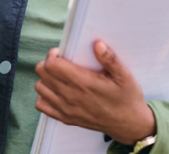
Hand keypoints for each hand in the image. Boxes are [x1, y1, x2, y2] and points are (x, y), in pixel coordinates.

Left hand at [34, 41, 155, 145]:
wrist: (129, 125)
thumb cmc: (126, 98)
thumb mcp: (124, 76)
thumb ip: (110, 59)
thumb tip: (98, 44)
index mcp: (84, 83)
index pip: (52, 65)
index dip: (54, 55)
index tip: (64, 53)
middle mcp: (71, 97)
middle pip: (42, 73)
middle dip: (49, 63)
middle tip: (62, 61)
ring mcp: (66, 109)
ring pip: (40, 88)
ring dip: (46, 78)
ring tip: (60, 75)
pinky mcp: (66, 118)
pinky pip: (42, 105)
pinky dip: (45, 96)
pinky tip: (57, 90)